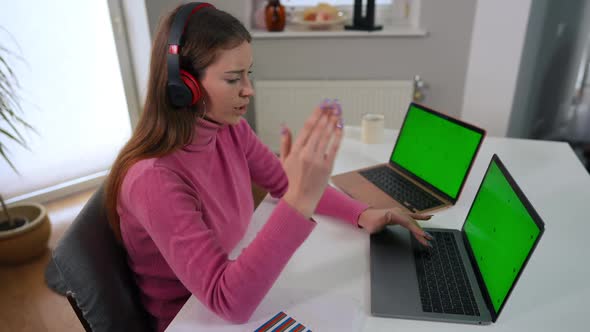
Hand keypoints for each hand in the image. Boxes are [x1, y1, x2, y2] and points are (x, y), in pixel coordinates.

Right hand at [281, 99, 342, 217]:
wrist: (299, 199)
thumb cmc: (290, 181)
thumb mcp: (283, 160)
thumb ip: (285, 142)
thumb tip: (285, 126)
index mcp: (296, 150)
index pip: (307, 127)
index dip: (316, 114)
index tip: (322, 105)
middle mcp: (306, 153)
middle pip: (319, 129)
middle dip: (327, 115)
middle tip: (333, 104)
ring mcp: (317, 160)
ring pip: (327, 136)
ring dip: (333, 122)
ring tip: (338, 111)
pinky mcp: (327, 166)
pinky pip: (334, 148)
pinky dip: (338, 136)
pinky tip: (340, 127)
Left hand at [357, 207, 433, 246]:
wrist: (366, 217)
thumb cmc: (370, 222)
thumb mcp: (375, 223)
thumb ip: (382, 220)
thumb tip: (388, 217)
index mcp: (394, 214)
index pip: (408, 223)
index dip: (416, 230)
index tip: (424, 236)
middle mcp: (399, 212)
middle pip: (413, 224)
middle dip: (421, 233)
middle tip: (429, 241)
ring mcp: (400, 213)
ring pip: (413, 222)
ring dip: (421, 230)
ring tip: (430, 236)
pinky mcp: (400, 215)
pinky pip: (412, 217)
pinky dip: (420, 218)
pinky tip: (428, 217)